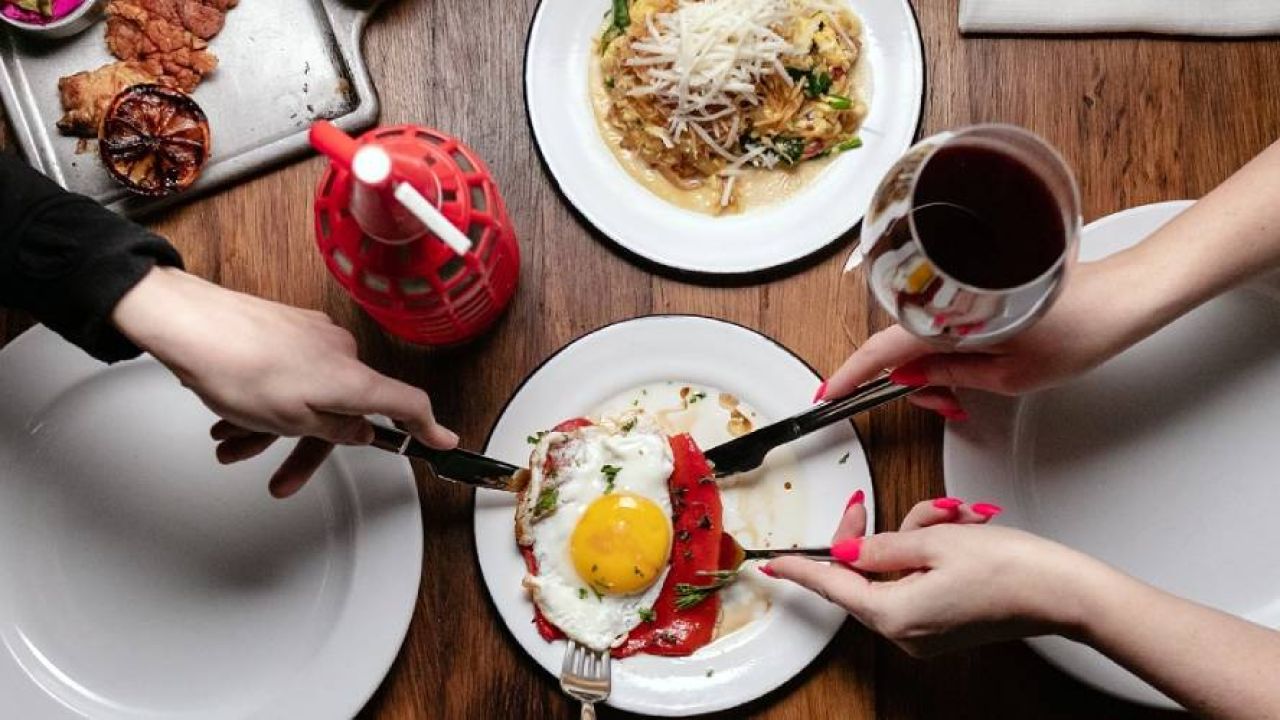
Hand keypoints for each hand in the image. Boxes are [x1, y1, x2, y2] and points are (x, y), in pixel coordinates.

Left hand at [112, 267, 457, 497]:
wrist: (189, 323)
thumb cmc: (236, 366)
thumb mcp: (292, 420)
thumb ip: (334, 429)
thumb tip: (361, 431)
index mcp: (352, 377)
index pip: (406, 404)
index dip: (427, 427)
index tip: (442, 441)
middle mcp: (341, 353)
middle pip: (343, 409)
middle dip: (306, 447)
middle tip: (282, 478)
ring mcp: (313, 339)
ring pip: (307, 395)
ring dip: (272, 427)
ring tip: (234, 443)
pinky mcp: (288, 331)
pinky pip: (289, 376)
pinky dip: (265, 401)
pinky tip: (231, 416)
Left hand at [764, 498, 1106, 656]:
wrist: (1063, 591)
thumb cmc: (1009, 569)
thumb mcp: (931, 542)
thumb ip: (880, 547)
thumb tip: (847, 554)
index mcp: (894, 615)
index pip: (833, 585)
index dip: (803, 568)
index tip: (778, 563)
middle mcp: (906, 632)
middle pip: (868, 571)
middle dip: (890, 531)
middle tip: (903, 508)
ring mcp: (927, 632)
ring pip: (898, 567)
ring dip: (921, 534)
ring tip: (956, 519)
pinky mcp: (946, 624)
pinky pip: (920, 579)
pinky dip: (935, 550)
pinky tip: (963, 532)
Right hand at [821, 258, 1155, 415]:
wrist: (1125, 296)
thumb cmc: (1082, 329)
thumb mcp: (1011, 375)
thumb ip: (952, 374)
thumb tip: (912, 378)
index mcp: (948, 314)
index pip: (881, 347)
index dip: (851, 374)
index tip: (830, 392)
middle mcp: (950, 292)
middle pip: (900, 339)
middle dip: (910, 378)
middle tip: (943, 407)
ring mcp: (964, 287)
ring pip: (923, 330)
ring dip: (932, 364)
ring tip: (964, 393)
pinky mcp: (981, 286)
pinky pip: (945, 317)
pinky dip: (949, 345)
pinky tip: (971, 365)